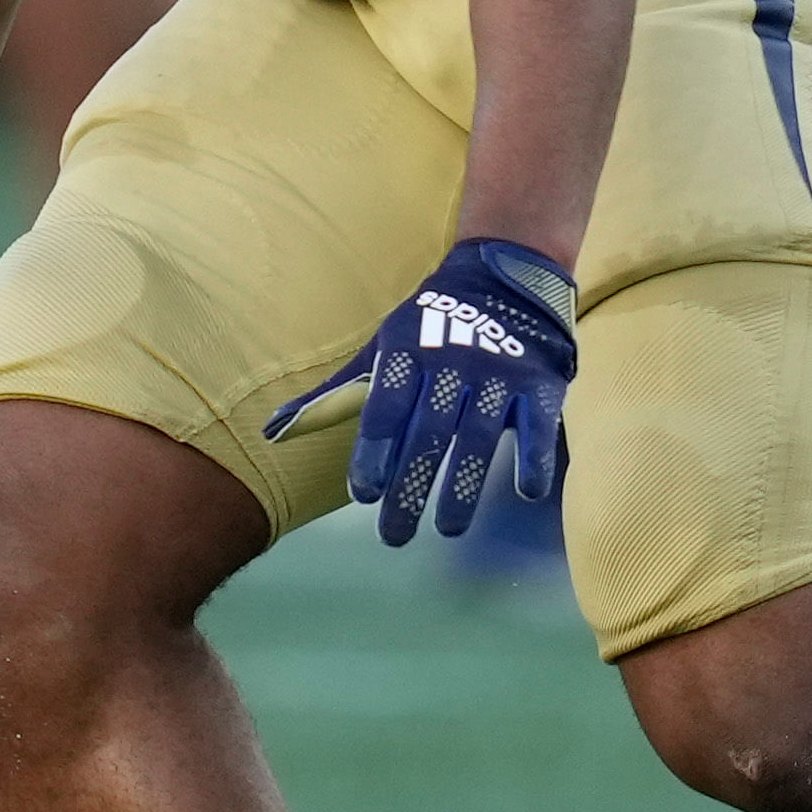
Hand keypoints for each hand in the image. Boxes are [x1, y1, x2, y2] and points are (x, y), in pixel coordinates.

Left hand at [268, 238, 575, 544]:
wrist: (504, 276)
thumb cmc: (428, 325)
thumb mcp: (380, 349)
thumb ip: (335, 395)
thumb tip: (272, 431)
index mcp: (406, 353)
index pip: (386, 407)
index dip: (375, 450)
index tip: (362, 494)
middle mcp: (451, 363)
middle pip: (429, 431)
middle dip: (411, 485)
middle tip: (394, 536)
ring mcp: (498, 373)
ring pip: (479, 435)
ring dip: (464, 484)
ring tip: (448, 528)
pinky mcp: (537, 384)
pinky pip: (538, 425)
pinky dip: (534, 456)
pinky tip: (526, 490)